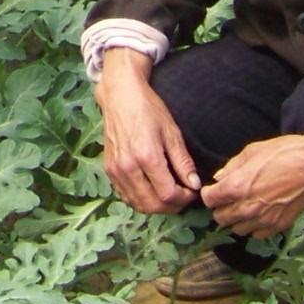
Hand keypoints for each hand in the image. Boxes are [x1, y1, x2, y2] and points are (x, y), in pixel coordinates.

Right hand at [96, 63, 201, 213]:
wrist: (120, 96)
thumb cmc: (148, 109)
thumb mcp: (171, 132)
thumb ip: (183, 161)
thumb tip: (195, 184)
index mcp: (146, 156)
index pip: (168, 194)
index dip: (184, 198)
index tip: (192, 191)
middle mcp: (128, 167)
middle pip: (153, 205)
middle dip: (173, 206)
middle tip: (183, 196)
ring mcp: (115, 170)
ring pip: (138, 204)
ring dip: (157, 206)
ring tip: (169, 194)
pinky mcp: (108, 170)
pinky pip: (126, 196)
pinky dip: (141, 200)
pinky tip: (151, 190)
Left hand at [200, 134, 303, 237]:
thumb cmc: (284, 153)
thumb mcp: (252, 151)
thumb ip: (232, 167)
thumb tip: (219, 178)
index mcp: (237, 187)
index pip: (209, 200)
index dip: (209, 193)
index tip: (214, 189)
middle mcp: (247, 208)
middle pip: (220, 218)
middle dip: (220, 208)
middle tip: (227, 198)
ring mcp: (264, 220)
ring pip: (238, 229)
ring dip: (236, 219)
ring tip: (244, 206)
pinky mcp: (279, 226)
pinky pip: (257, 234)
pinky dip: (254, 226)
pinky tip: (259, 213)